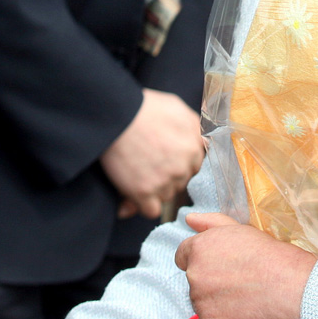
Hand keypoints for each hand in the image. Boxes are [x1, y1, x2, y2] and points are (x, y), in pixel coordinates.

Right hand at [100, 89, 203, 218]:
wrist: (116, 115)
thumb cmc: (144, 107)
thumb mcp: (177, 107)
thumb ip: (193, 126)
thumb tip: (201, 143)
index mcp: (194, 148)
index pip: (193, 167)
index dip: (178, 164)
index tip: (164, 159)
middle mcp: (183, 167)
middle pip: (180, 183)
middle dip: (167, 177)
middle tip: (148, 163)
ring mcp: (165, 181)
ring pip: (166, 196)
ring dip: (155, 190)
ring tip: (137, 172)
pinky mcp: (144, 193)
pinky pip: (151, 210)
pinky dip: (142, 205)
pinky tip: (134, 193)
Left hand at [175, 213, 315, 318]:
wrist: (287, 285)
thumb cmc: (267, 254)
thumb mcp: (239, 229)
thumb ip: (210, 222)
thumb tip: (189, 219)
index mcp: (198, 248)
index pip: (183, 256)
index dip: (200, 261)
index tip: (216, 267)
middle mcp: (194, 273)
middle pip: (193, 281)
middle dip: (209, 282)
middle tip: (236, 283)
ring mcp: (200, 300)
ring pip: (199, 305)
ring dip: (214, 304)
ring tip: (241, 300)